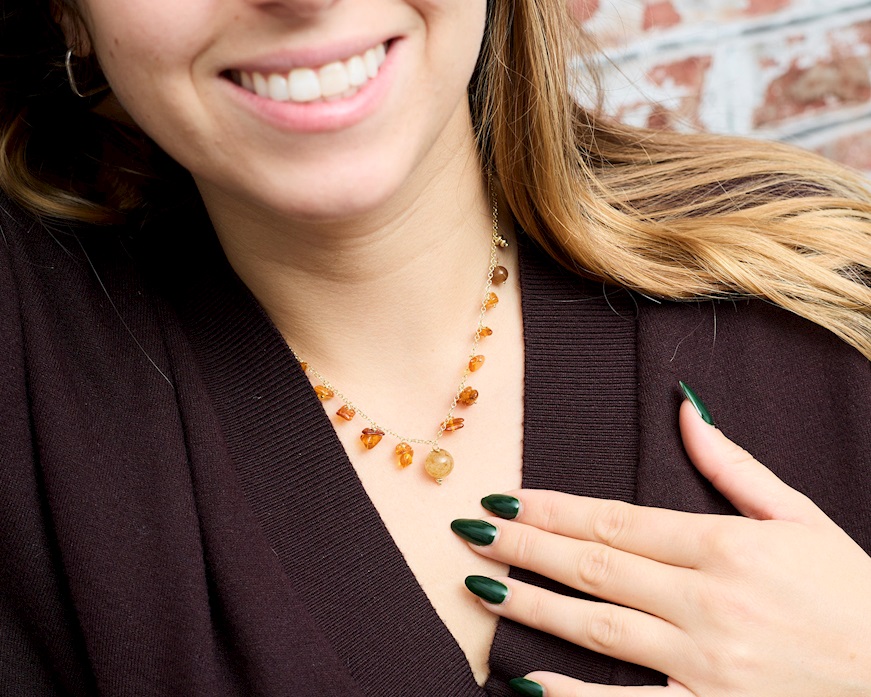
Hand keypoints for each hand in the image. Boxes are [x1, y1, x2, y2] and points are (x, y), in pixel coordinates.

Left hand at [451, 388, 870, 695]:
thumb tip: (682, 408)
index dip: (553, 510)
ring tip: (479, 589)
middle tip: (470, 533)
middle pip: (595, 568)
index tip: (504, 500)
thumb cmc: (852, 592)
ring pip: (599, 629)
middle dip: (525, 548)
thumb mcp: (800, 517)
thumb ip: (732, 466)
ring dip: (533, 607)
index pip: (616, 522)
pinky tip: (528, 683)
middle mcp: (708, 603)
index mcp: (726, 546)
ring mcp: (707, 666)